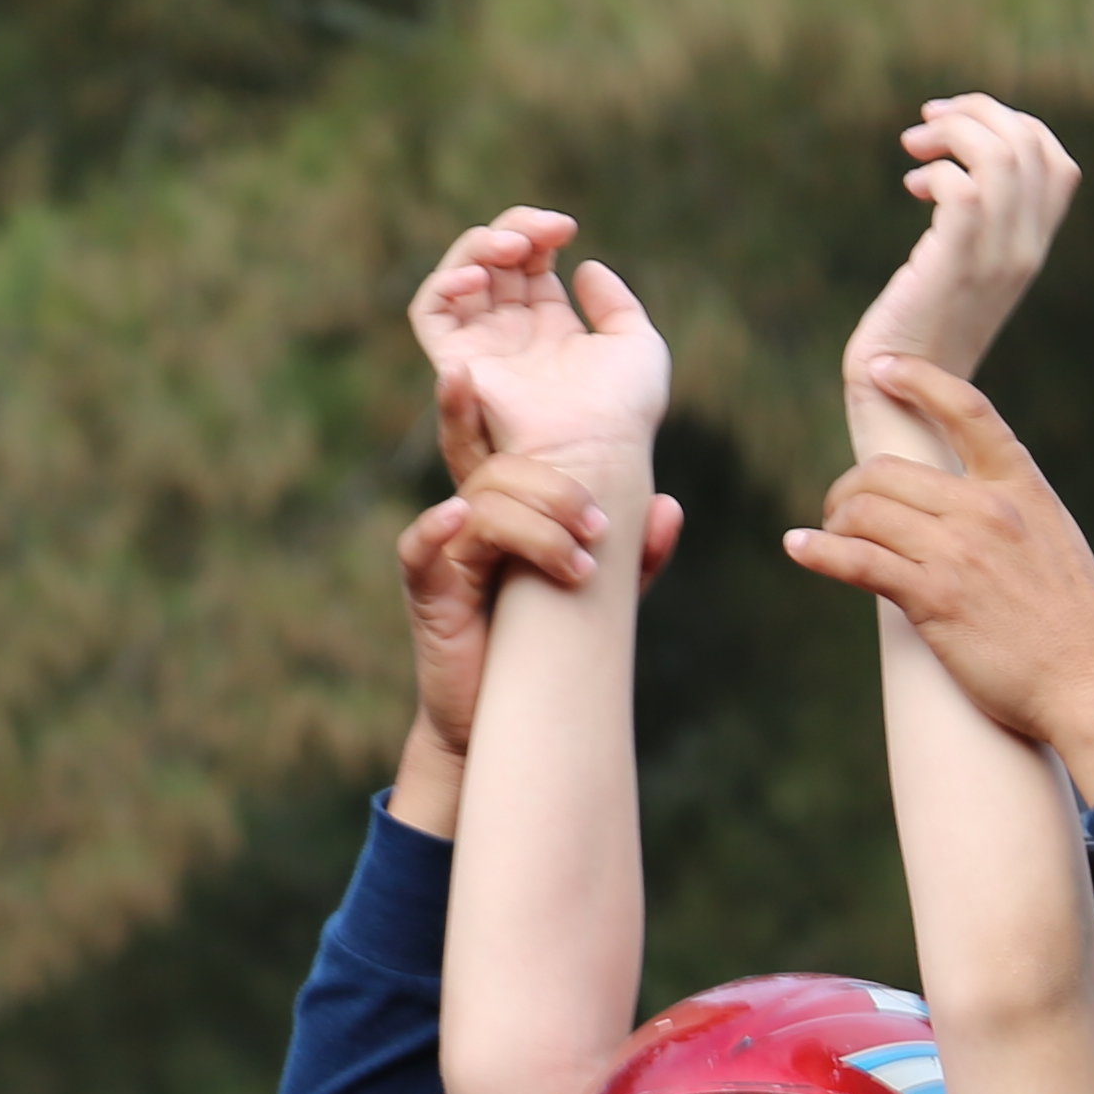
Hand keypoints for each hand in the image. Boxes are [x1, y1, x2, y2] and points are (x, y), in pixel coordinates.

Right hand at [400, 414, 680, 763]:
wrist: (506, 721)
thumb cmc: (547, 651)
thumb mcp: (602, 600)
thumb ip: (634, 556)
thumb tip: (669, 508)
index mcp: (510, 507)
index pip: (504, 444)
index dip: (491, 406)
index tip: (497, 372)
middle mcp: (473, 517)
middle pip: (503, 470)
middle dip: (556, 492)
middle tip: (599, 528)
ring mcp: (447, 549)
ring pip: (481, 503)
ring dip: (536, 529)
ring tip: (579, 568)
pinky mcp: (427, 587)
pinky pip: (423, 546)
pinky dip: (439, 529)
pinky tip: (456, 519)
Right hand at [405, 207, 666, 470]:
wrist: (597, 451)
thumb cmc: (624, 411)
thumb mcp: (636, 344)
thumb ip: (615, 303)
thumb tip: (586, 268)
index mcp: (549, 330)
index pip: (528, 264)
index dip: (539, 234)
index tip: (567, 228)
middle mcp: (511, 337)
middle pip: (493, 261)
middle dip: (514, 230)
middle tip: (546, 230)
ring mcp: (482, 349)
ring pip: (459, 276)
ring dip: (479, 246)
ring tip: (516, 245)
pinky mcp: (457, 363)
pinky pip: (428, 313)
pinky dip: (444, 282)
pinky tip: (479, 275)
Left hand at [785, 358, 1093, 802]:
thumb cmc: (1077, 627)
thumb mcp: (1053, 542)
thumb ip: (1008, 514)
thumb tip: (956, 511)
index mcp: (1021, 486)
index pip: (965, 409)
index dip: (918, 378)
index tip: (882, 368)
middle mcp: (987, 508)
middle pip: (889, 471)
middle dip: (850, 487)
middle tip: (838, 511)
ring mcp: (959, 551)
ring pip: (866, 510)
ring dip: (834, 521)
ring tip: (825, 535)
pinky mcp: (934, 599)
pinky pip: (858, 561)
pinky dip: (818, 552)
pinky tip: (798, 549)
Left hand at [841, 94, 1080, 390]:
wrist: (904, 391)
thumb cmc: (921, 327)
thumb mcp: (962, 267)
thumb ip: (975, 223)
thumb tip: (952, 160)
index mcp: (1034, 248)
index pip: (1060, 162)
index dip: (1013, 124)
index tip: (958, 126)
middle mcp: (1026, 251)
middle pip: (1030, 144)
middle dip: (976, 112)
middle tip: (926, 124)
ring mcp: (995, 260)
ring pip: (1000, 157)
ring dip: (952, 132)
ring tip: (914, 147)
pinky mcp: (955, 266)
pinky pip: (963, 190)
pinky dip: (937, 171)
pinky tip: (913, 188)